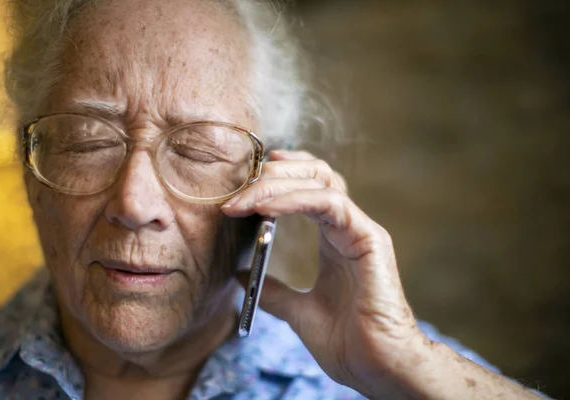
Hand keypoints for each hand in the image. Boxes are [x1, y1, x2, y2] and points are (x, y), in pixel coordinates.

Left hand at [221, 150, 422, 395]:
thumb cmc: (347, 343)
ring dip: (277, 184)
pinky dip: (295, 200)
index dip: (279, 179)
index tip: (244, 183)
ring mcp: (360, 230)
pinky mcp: (369, 238)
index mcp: (334, 239)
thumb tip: (240, 276)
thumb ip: (274, 292)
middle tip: (239, 185)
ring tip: (244, 198)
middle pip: (314, 175)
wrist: (377, 368)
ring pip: (320, 182)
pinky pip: (330, 204)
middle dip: (274, 173)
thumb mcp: (298, 312)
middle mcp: (347, 227)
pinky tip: (267, 208)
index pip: (308, 189)